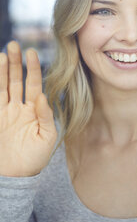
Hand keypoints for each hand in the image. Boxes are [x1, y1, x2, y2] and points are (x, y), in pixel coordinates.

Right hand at [0, 41, 56, 176]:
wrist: (15, 177)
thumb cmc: (34, 159)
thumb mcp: (47, 137)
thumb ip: (46, 115)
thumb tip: (42, 95)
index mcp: (34, 111)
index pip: (34, 85)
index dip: (33, 69)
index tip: (32, 52)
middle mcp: (19, 108)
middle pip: (17, 81)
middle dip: (16, 63)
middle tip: (15, 45)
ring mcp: (5, 112)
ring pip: (3, 86)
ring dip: (2, 71)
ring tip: (2, 54)